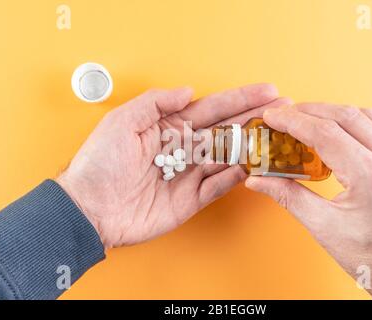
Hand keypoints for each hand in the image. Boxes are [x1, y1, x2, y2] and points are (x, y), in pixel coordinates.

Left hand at [57, 84, 288, 248]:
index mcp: (170, 128)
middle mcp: (185, 150)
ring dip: (251, 147)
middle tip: (283, 111)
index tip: (265, 91)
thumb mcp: (122, 121)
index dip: (240, 99)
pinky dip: (234, 177)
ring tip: (276, 136)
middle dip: (255, 119)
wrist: (89, 208)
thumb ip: (156, 103)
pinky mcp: (190, 200)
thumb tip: (187, 91)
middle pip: (227, 131)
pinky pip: (218, 187)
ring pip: (228, 158)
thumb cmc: (100, 163)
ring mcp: (190, 175)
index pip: (212, 109)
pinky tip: (251, 166)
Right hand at [246, 104, 371, 299]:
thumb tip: (260, 180)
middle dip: (309, 111)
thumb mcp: (324, 228)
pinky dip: (352, 122)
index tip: (274, 117)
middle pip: (345, 116)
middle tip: (284, 116)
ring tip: (306, 120)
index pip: (326, 133)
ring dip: (331, 113)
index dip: (294, 121)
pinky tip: (336, 130)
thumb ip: (289, 196)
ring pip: (364, 115)